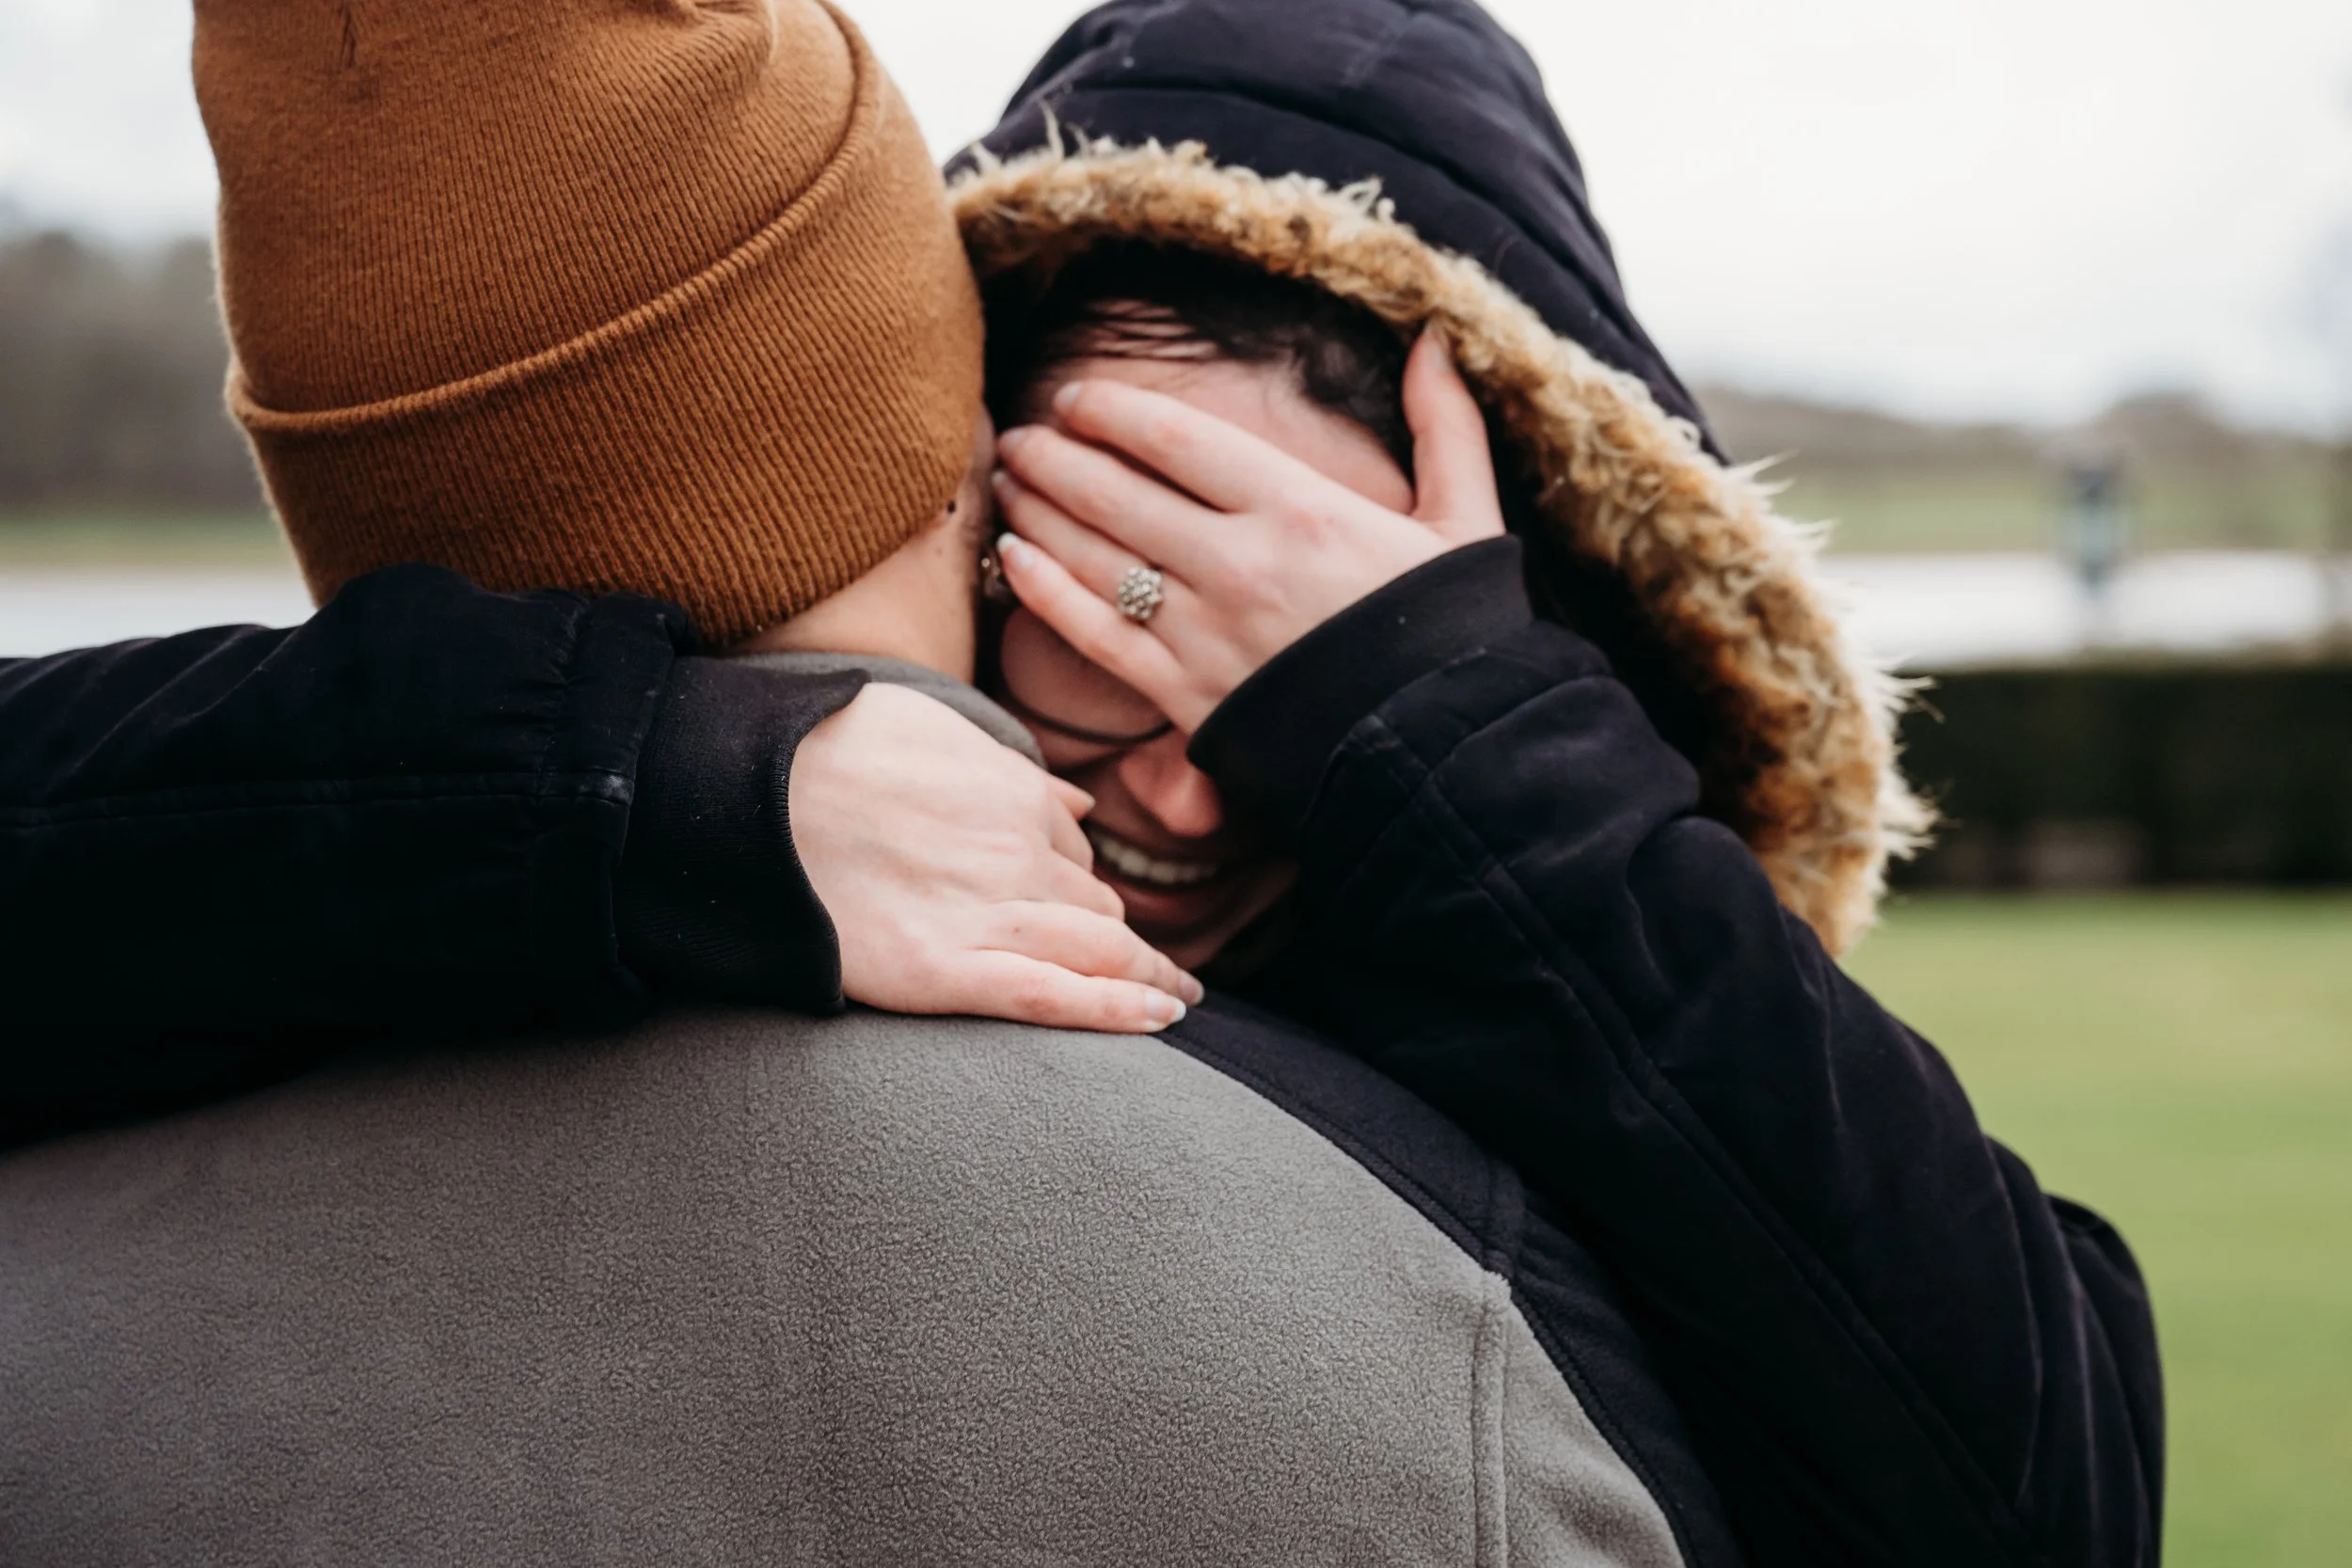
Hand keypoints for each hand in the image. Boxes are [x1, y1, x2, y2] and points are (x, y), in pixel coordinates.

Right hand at [790, 684, 1201, 1031]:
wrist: (747, 790)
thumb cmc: (825, 748)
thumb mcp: (935, 730)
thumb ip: (1011, 771)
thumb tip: (1077, 805)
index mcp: (1015, 793)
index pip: (1073, 853)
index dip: (1082, 886)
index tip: (1098, 916)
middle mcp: (1017, 853)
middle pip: (1096, 907)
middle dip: (1125, 940)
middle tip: (1162, 972)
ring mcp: (986, 913)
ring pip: (1097, 951)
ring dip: (1147, 978)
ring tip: (1174, 1000)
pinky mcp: (946, 970)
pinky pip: (1052, 997)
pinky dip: (1115, 1012)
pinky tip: (1159, 1021)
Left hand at [991, 332, 1503, 732]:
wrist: (1449, 755)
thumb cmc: (1457, 637)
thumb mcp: (1466, 521)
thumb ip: (1445, 427)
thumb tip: (1435, 338)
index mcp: (1301, 508)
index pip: (1174, 439)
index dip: (1111, 411)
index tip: (1075, 398)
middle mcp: (1240, 563)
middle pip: (1117, 492)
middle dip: (1056, 457)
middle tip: (1018, 436)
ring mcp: (1206, 632)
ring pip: (1095, 557)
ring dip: (1039, 513)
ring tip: (1008, 483)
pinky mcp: (1187, 697)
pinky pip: (1095, 636)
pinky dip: (1046, 593)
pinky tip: (1013, 560)